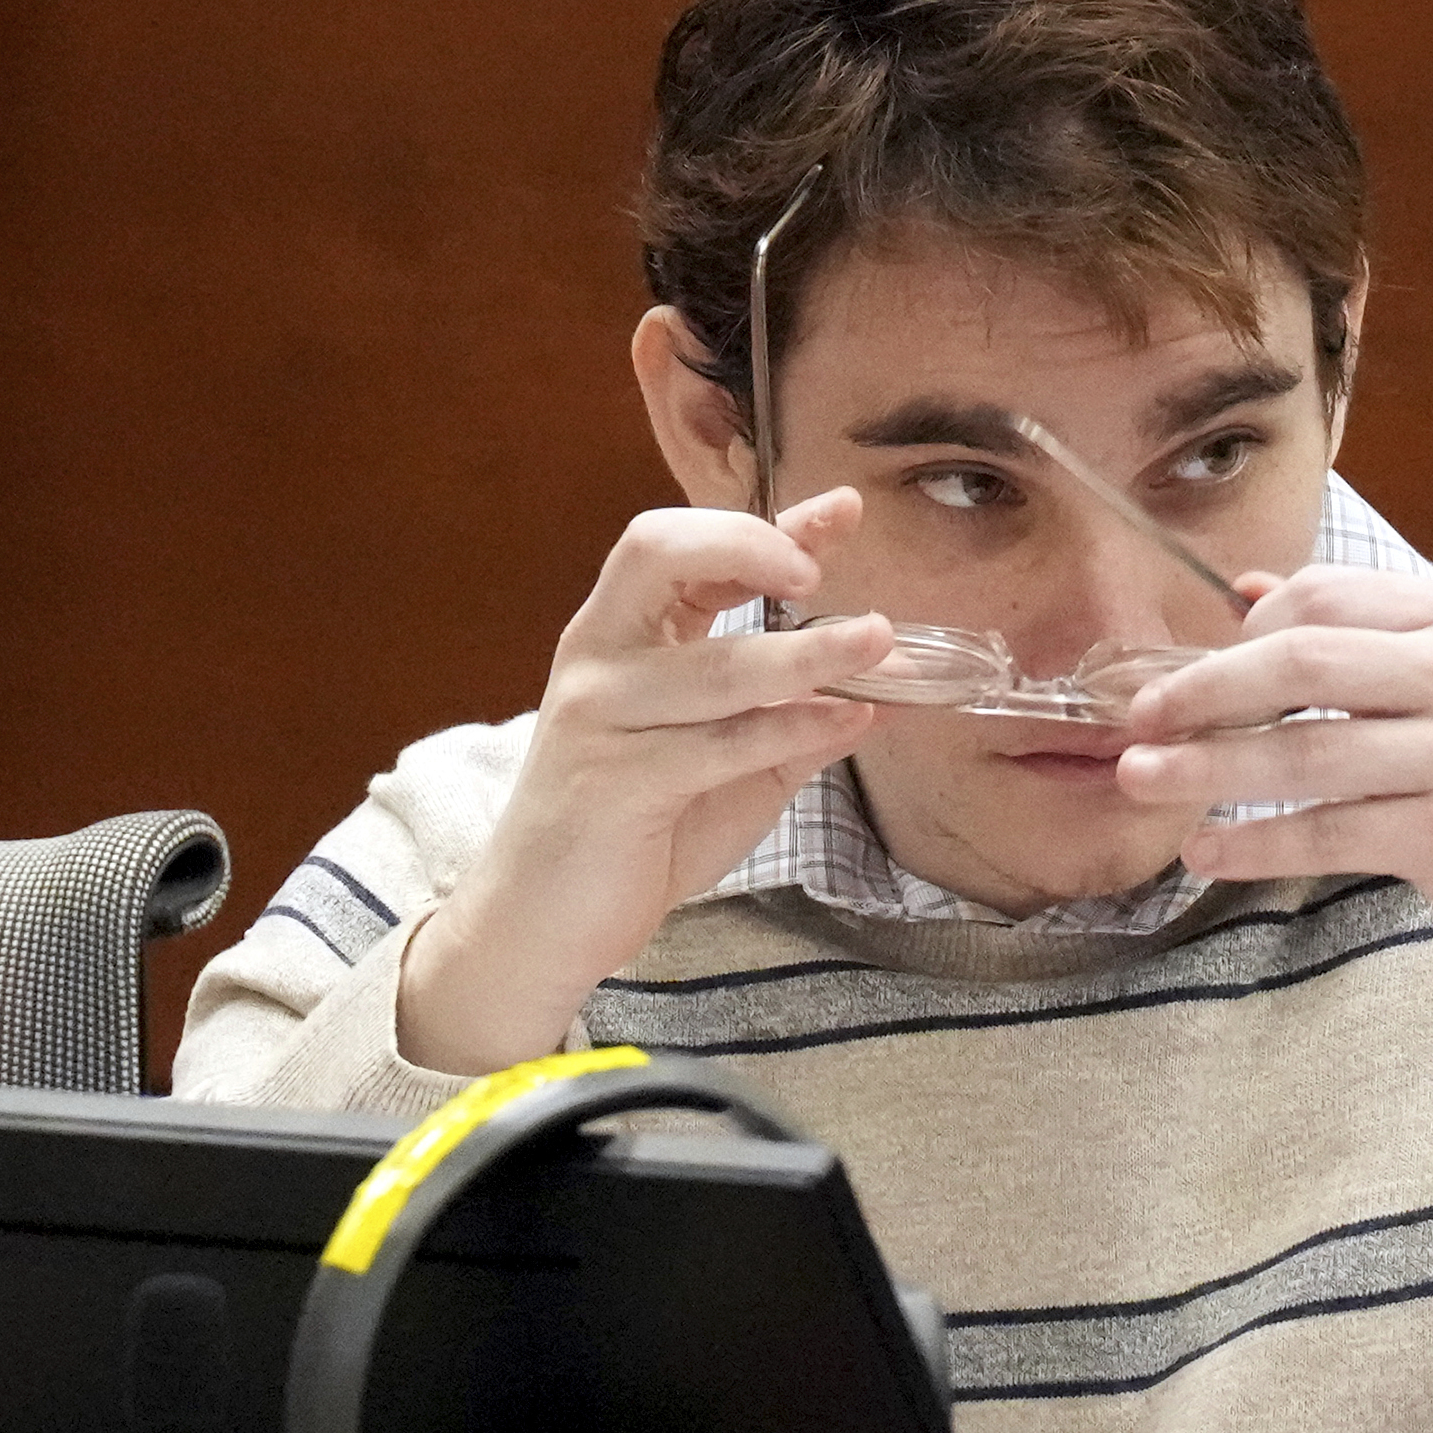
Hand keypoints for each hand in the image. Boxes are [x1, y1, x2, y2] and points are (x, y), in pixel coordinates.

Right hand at [398, 492, 894, 1075]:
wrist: (542, 923)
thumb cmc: (638, 831)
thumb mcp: (729, 759)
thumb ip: (795, 710)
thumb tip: (889, 674)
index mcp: (621, 634)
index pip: (689, 548)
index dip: (771, 524)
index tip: (844, 510)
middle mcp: (600, 656)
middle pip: (659, 552)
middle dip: (747, 545)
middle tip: (821, 572)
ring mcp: (600, 715)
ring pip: (714, 662)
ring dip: (809, 650)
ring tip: (880, 643)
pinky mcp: (616, 783)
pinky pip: (718, 744)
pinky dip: (792, 727)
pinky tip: (848, 722)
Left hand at [1115, 567, 1432, 1017]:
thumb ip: (1357, 635)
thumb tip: (1250, 591)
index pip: (1319, 598)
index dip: (1234, 634)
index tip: (1178, 673)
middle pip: (1299, 661)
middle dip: (1202, 689)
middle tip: (1134, 718)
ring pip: (1303, 751)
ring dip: (1206, 767)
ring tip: (1140, 779)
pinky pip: (1327, 829)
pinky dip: (1255, 841)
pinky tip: (1205, 849)